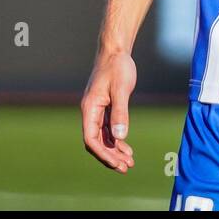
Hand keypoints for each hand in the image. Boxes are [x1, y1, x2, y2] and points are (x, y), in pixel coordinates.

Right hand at [81, 51, 136, 172]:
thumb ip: (120, 113)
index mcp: (89, 108)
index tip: (117, 163)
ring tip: (129, 162)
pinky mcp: (105, 107)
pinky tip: (127, 148)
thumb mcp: (121, 89)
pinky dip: (117, 139)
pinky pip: (108, 129)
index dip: (103, 153)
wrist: (116, 50)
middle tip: (126, 168)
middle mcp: (90, 112)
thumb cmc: (117, 66)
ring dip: (115, 150)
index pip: (91, 139)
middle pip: (97, 141)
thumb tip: (120, 137)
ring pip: (103, 137)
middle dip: (110, 156)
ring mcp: (97, 110)